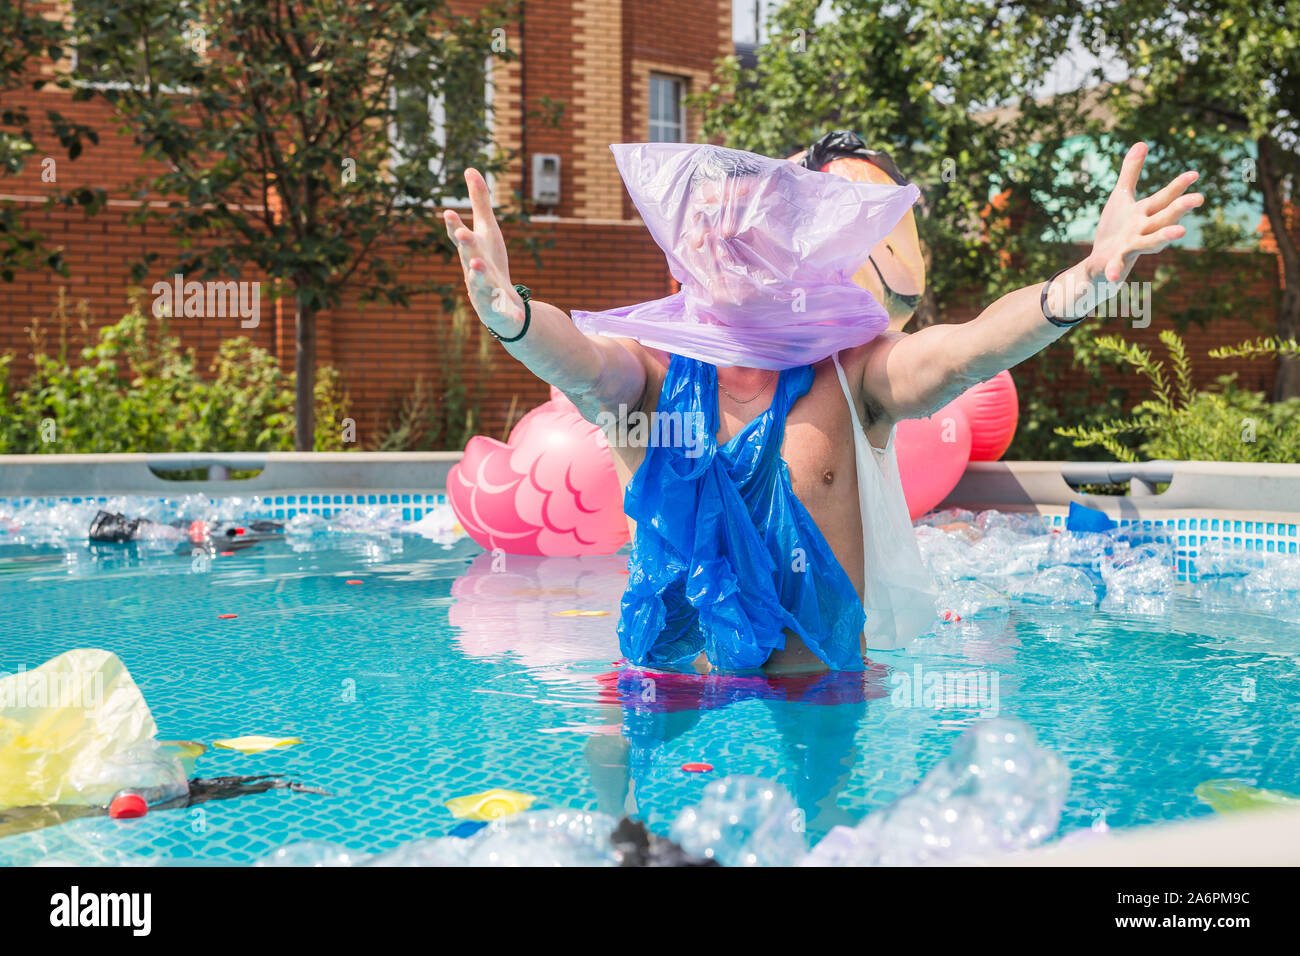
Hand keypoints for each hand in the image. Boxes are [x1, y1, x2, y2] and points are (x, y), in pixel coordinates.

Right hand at [443, 168, 524, 329]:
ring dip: (478, 273)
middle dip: (465, 245)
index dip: (454, 225)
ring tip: (479, 263)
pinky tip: (518, 315)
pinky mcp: (498, 308)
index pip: (460, 235)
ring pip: (479, 282)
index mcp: (472, 250)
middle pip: (468, 256)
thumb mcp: (487, 230)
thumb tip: (470, 168)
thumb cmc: (489, 261)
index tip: (448, 211)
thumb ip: (479, 202)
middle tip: (461, 235)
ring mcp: (484, 290)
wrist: (497, 304)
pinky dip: (509, 312)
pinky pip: (503, 310)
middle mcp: (473, 269)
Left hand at [1087, 142, 1202, 283]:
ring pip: (1149, 242)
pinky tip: (1112, 278)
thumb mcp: (1121, 197)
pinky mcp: (1113, 262)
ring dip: (1163, 237)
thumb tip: (1141, 142)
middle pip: (1164, 218)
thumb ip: (1131, 172)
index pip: (1164, 198)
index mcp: (1145, 214)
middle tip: (1198, 198)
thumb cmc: (1115, 229)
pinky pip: (1114, 267)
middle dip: (1180, 208)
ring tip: (1180, 231)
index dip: (1178, 186)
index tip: (1194, 174)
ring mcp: (1130, 247)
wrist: (1101, 263)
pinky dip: (1113, 271)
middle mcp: (1143, 231)